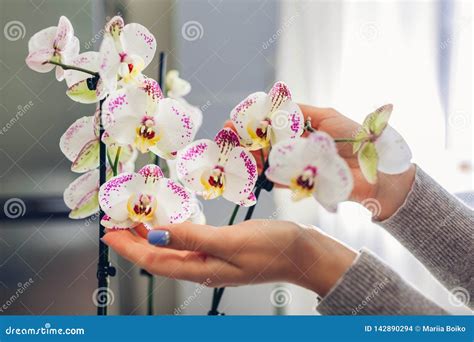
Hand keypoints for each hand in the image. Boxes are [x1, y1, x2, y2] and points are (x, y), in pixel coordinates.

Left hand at [102, 220, 356, 295]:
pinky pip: (187, 242)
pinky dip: (171, 232)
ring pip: (171, 250)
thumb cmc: (272, 248)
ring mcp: (211, 259)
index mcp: (201, 268)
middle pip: (158, 257)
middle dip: (133, 242)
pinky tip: (169, 223)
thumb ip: (193, 238)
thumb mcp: (230, 240)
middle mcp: (202, 266)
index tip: (108, 232)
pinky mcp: (220, 249)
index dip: (129, 248)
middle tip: (115, 222)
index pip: (154, 260)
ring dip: (150, 237)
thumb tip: (157, 235)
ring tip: (134, 221)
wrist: (302, 253)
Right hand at [225, 106, 414, 219]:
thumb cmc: (358, 138)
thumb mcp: (328, 117)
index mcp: (302, 129)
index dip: (252, 122)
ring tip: (235, 154)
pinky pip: (279, 179)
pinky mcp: (301, 184)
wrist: (378, 173)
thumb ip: (302, 112)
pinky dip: (264, 175)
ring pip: (267, 161)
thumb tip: (274, 104)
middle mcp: (296, 147)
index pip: (270, 124)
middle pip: (264, 143)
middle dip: (244, 140)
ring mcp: (297, 165)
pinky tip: (250, 170)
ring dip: (249, 157)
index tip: (235, 121)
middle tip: (227, 137)